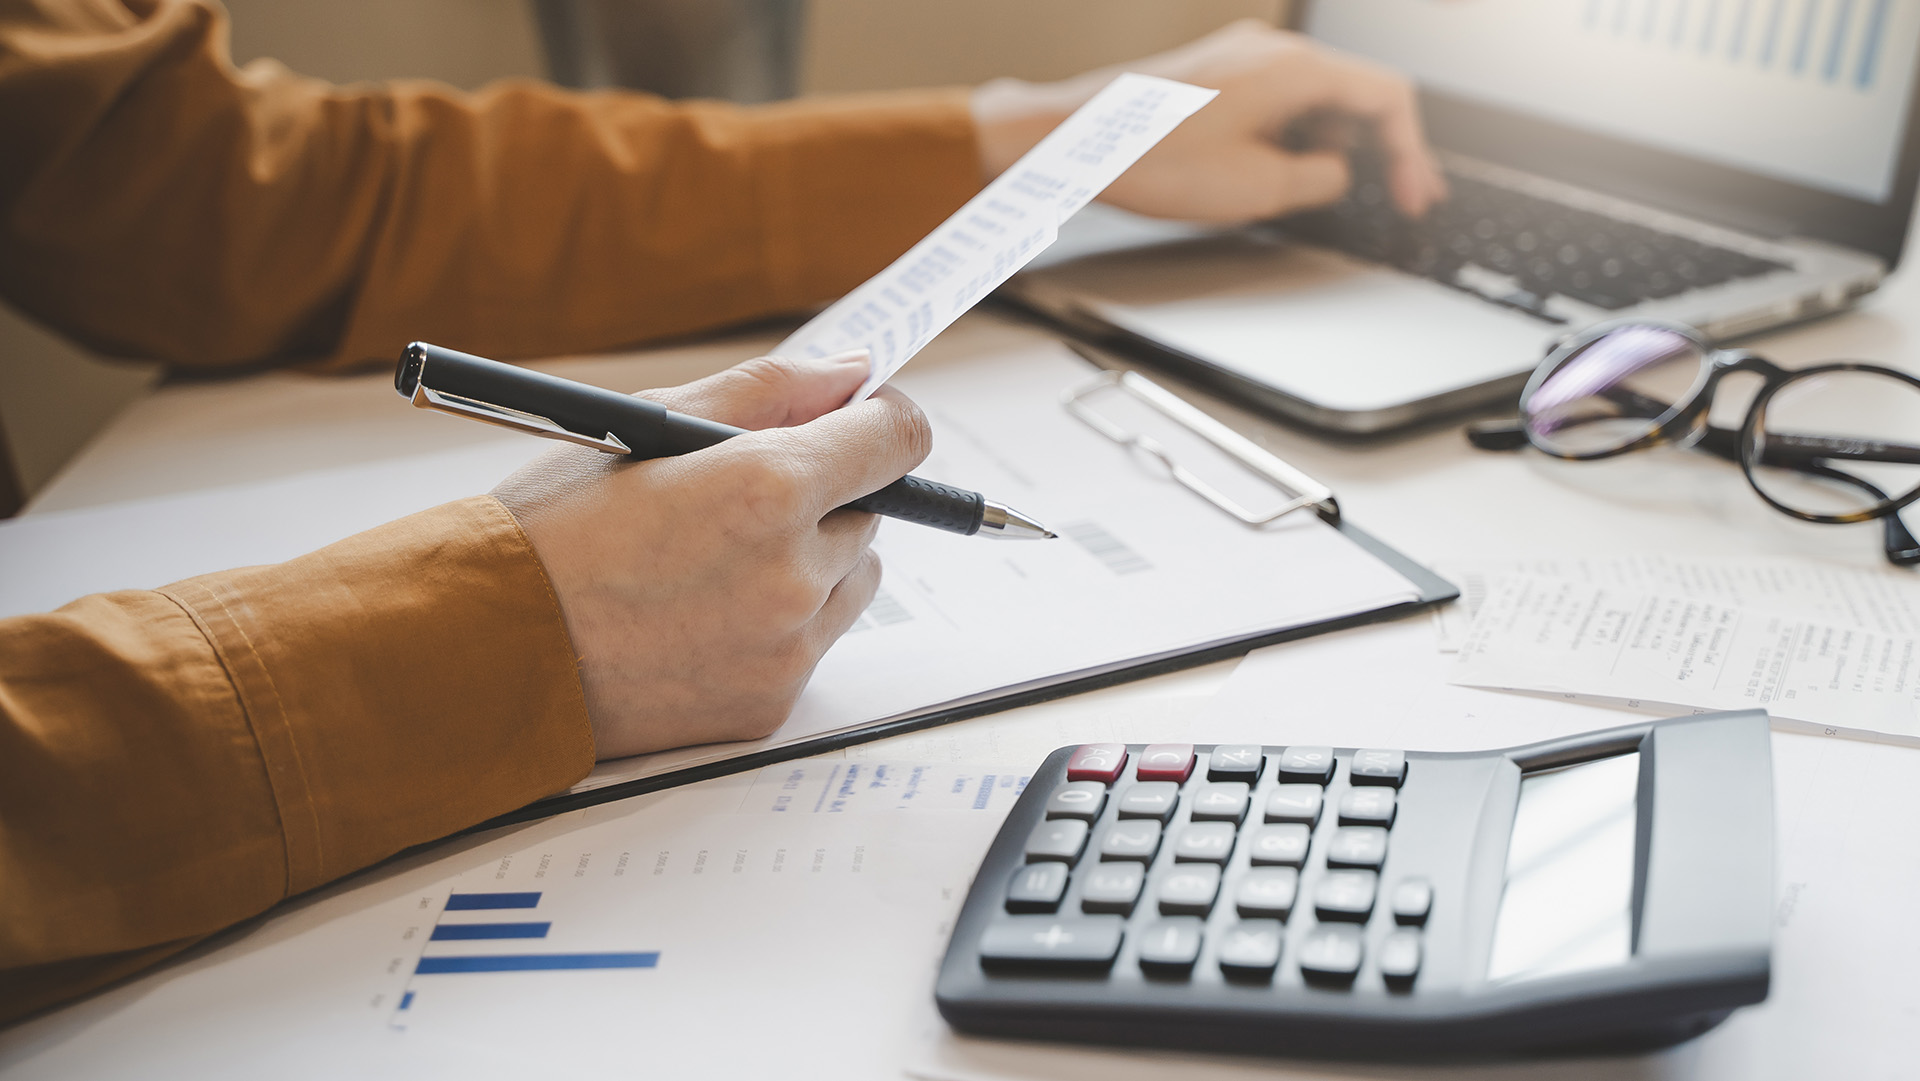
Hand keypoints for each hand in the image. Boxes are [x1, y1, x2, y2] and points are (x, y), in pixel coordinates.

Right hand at [492, 351, 930, 759]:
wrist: (486, 650)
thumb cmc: (553, 528)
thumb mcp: (651, 422)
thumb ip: (770, 389)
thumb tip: (855, 374)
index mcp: (768, 487)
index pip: (897, 440)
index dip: (882, 421)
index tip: (858, 421)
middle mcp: (792, 572)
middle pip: (870, 513)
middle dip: (822, 496)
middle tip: (732, 503)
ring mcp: (786, 646)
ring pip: (850, 582)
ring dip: (808, 563)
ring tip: (710, 563)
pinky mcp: (770, 702)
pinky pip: (809, 645)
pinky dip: (776, 626)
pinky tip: (698, 617)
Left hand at [971, 20, 1445, 222]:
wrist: (1074, 141)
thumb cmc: (1150, 158)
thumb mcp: (1257, 189)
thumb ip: (1319, 179)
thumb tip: (1336, 172)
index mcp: (1296, 68)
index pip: (1388, 97)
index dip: (1412, 151)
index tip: (1415, 193)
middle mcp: (1273, 49)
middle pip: (1355, 92)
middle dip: (1380, 149)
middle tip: (1400, 195)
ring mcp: (1243, 56)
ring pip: (1316, 96)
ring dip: (1331, 143)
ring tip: (1317, 190)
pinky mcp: (1217, 72)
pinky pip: (1278, 98)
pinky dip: (1294, 133)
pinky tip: (1278, 169)